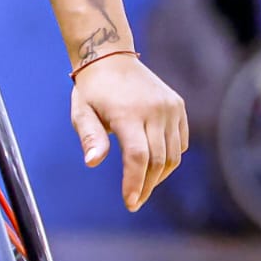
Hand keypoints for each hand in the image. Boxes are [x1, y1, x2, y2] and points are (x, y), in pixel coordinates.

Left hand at [71, 55, 187, 211]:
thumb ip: (89, 137)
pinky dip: (170, 157)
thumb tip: (93, 162)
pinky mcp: (178, 106)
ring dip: (160, 175)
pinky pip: (180, 142)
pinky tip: (155, 164)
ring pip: (172, 154)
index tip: (130, 203)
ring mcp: (169, 107)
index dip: (135, 183)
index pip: (138, 156)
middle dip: (147, 186)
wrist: (110, 57)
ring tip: (144, 186)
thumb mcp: (81, 112)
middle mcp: (153, 110)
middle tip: (135, 201)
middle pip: (157, 160)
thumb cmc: (92, 90)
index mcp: (127, 113)